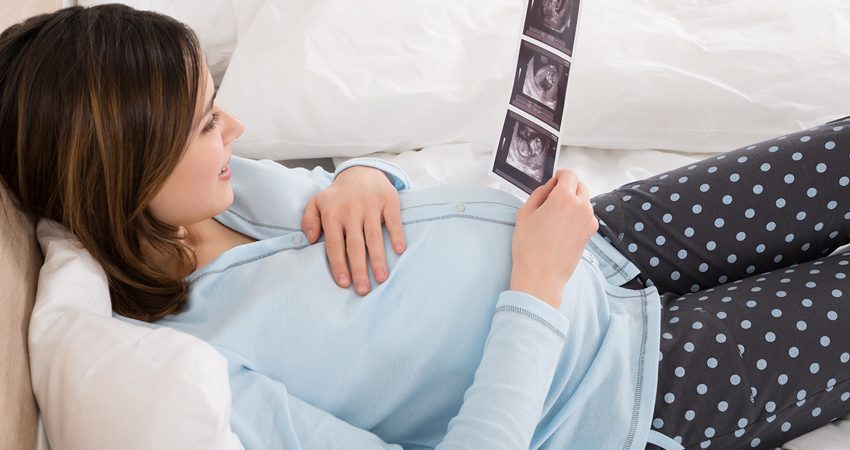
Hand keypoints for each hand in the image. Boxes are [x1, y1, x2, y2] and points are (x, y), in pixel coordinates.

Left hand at [301, 166, 405, 294]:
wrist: (361, 171)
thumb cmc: (338, 195)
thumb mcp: (317, 203)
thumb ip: (308, 221)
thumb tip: (312, 240)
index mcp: (332, 214)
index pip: (335, 245)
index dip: (339, 265)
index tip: (344, 284)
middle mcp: (351, 211)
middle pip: (355, 245)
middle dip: (359, 269)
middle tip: (363, 290)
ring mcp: (370, 205)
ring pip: (374, 236)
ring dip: (378, 258)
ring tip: (382, 278)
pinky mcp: (388, 200)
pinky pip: (393, 220)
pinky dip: (396, 235)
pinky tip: (399, 251)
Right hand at [509, 169, 598, 308]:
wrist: (541, 276)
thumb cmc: (529, 247)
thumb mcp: (525, 212)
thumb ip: (540, 193)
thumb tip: (550, 186)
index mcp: (564, 198)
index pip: (569, 175)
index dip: (560, 176)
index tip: (554, 181)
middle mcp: (581, 207)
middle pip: (580, 186)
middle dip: (568, 188)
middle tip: (552, 199)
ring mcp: (589, 221)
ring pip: (584, 201)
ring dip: (573, 202)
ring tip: (555, 217)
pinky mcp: (590, 233)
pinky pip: (586, 216)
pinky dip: (577, 216)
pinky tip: (561, 228)